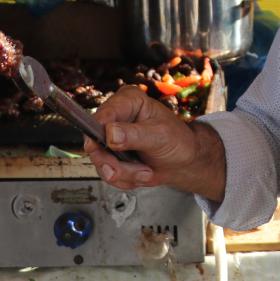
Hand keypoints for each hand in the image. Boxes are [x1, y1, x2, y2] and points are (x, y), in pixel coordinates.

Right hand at [83, 85, 226, 201]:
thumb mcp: (160, 135)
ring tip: (146, 172)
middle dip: (111, 161)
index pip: (104, 113)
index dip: (97, 131)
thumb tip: (110, 133)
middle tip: (123, 171)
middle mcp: (117, 117)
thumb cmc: (178, 141)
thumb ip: (134, 135)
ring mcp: (112, 138)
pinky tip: (142, 173)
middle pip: (95, 140)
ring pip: (101, 160)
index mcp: (129, 101)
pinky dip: (125, 179)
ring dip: (124, 173)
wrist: (184, 161)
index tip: (97, 146)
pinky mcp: (113, 156)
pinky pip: (107, 172)